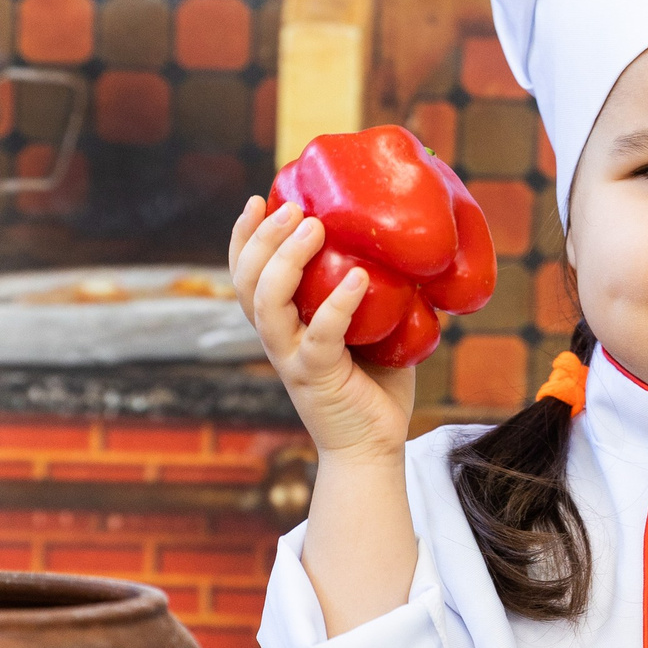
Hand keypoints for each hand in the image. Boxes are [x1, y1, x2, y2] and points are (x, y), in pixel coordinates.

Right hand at [230, 196, 417, 465]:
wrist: (373, 448)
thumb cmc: (373, 386)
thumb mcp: (370, 328)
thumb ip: (374, 292)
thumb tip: (405, 247)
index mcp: (282, 325)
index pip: (245, 276)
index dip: (243, 238)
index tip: (257, 199)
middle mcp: (278, 339)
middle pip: (248, 283)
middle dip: (263, 239)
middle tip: (294, 208)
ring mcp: (293, 359)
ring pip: (268, 306)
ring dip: (286, 262)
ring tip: (313, 229)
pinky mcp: (318, 378)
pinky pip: (322, 337)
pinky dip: (338, 305)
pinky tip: (359, 279)